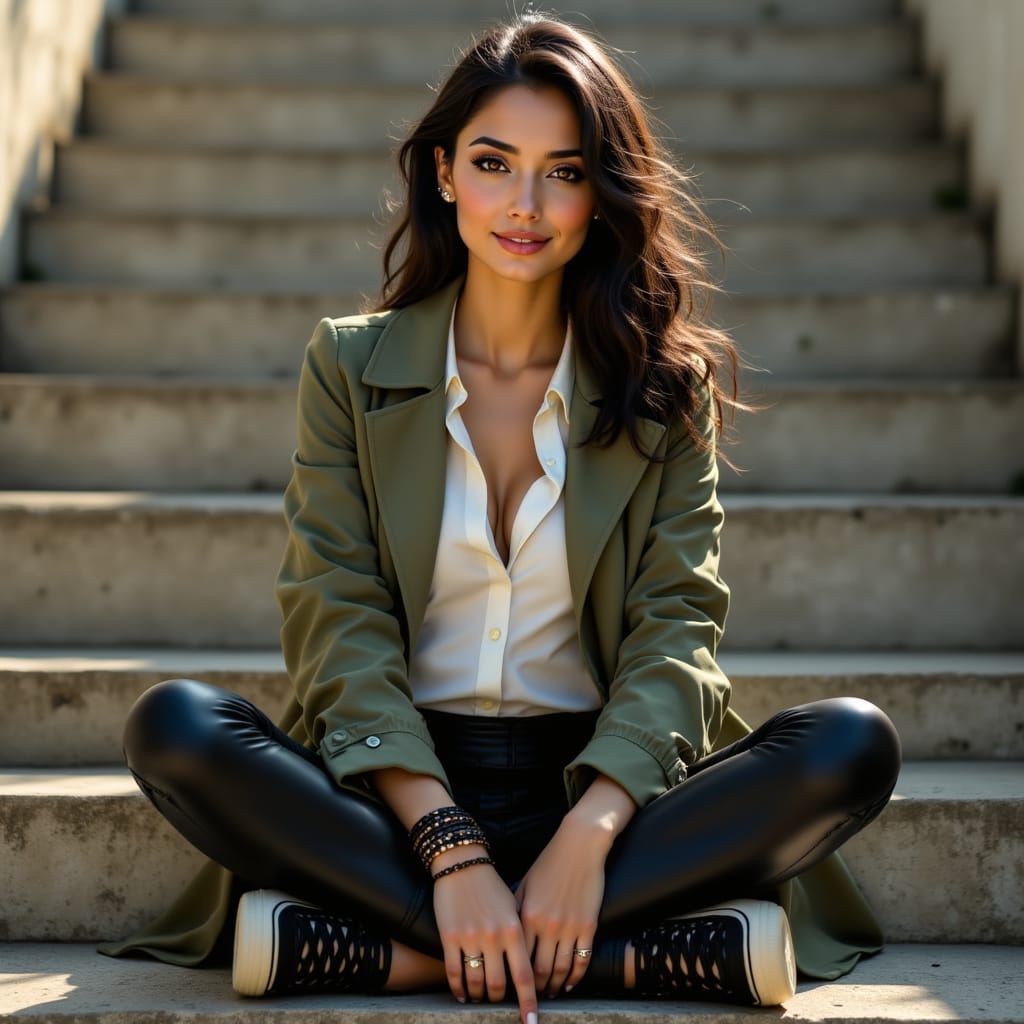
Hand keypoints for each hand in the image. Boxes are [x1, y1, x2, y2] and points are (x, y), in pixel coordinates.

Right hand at [431, 842, 538, 1023]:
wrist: (462, 862)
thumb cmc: (491, 884)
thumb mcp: (514, 905)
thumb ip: (521, 934)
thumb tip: (530, 964)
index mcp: (514, 929)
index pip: (525, 975)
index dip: (529, 1002)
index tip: (532, 1022)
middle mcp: (494, 937)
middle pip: (499, 985)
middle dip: (500, 1000)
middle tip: (500, 1004)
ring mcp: (470, 938)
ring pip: (476, 982)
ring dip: (479, 996)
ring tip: (481, 999)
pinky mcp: (449, 937)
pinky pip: (454, 973)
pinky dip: (458, 989)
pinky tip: (462, 996)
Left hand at [512, 816, 608, 996]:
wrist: (580, 845)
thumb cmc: (549, 862)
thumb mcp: (525, 884)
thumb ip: (514, 909)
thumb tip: (503, 933)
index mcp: (526, 915)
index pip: (517, 957)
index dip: (514, 976)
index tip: (510, 985)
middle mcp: (547, 924)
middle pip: (538, 970)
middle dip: (534, 989)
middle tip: (531, 997)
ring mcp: (569, 926)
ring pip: (560, 970)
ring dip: (553, 986)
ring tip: (548, 993)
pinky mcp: (588, 925)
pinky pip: (582, 960)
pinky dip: (575, 977)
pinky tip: (569, 984)